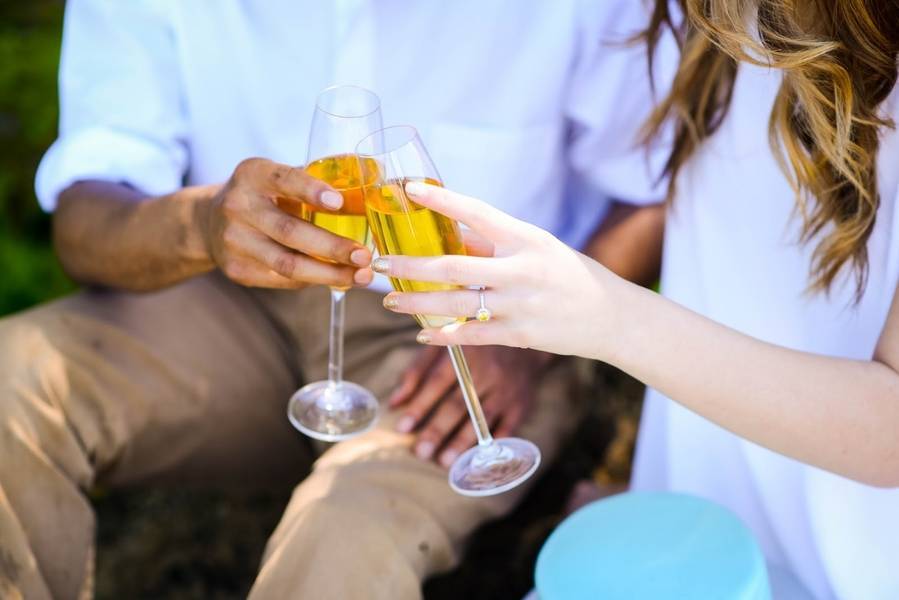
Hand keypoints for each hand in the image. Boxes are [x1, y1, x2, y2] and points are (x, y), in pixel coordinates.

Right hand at [200, 157, 372, 288]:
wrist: (210, 222)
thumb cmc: (265, 196)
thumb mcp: (280, 177)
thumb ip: (318, 179)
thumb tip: (379, 181)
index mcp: (254, 174)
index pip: (284, 179)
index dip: (311, 190)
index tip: (338, 202)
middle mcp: (238, 206)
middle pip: (290, 231)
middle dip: (332, 247)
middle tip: (365, 255)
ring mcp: (234, 241)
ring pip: (288, 264)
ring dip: (329, 274)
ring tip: (361, 276)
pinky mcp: (237, 269)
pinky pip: (283, 280)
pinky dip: (314, 280)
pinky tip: (338, 278)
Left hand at [373, 181, 622, 360]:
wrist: (610, 316)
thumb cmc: (568, 275)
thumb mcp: (537, 248)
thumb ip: (493, 243)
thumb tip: (449, 233)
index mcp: (526, 239)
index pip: (478, 213)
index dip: (441, 201)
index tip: (408, 189)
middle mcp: (521, 270)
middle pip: (455, 266)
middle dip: (411, 265)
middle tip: (380, 263)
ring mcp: (520, 304)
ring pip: (457, 304)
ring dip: (418, 303)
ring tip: (389, 300)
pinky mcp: (520, 335)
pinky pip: (473, 336)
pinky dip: (444, 336)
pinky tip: (422, 334)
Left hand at [390, 345, 551, 466]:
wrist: (519, 338)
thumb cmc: (472, 348)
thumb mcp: (443, 348)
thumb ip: (416, 371)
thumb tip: (393, 402)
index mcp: (465, 353)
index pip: (438, 381)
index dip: (420, 405)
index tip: (402, 427)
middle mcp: (487, 372)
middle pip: (459, 404)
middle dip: (437, 430)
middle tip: (419, 452)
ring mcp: (506, 391)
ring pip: (481, 420)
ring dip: (461, 443)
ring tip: (443, 462)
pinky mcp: (520, 406)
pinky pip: (505, 430)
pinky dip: (488, 446)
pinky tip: (474, 461)